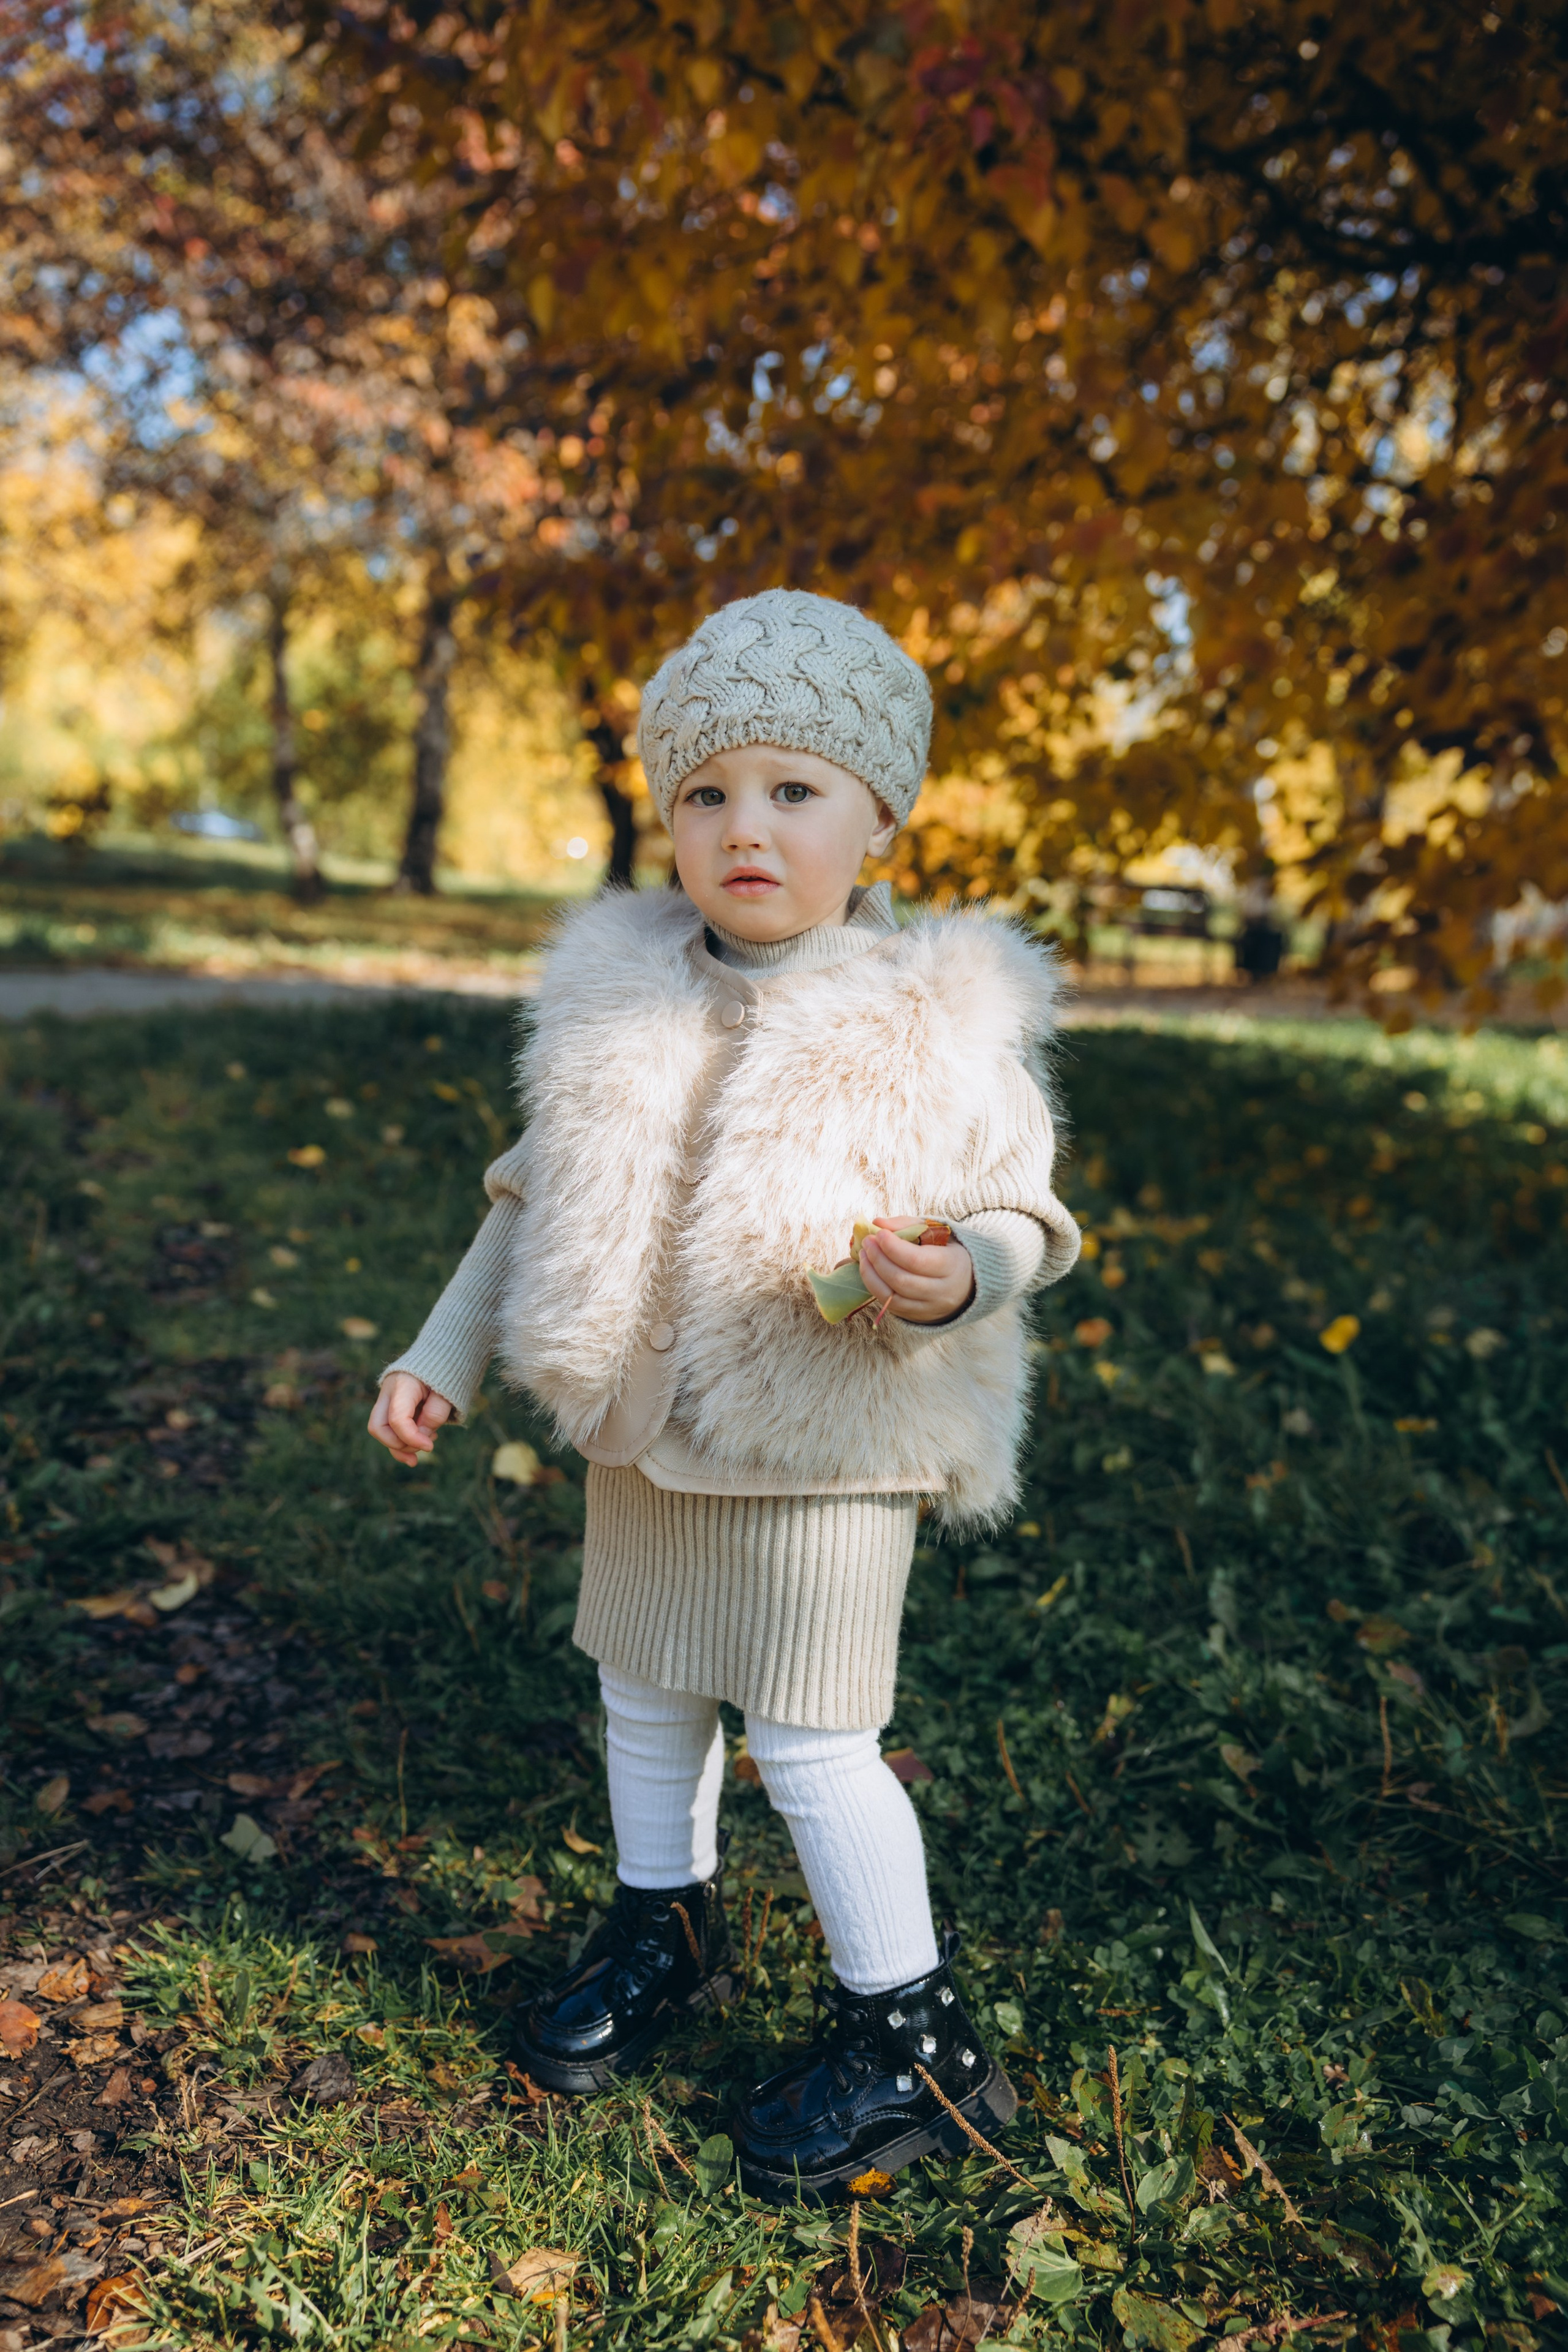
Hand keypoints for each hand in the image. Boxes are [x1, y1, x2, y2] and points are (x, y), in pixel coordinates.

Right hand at [368, 1373, 454, 1465]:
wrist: (439, 1356)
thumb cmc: (444, 1373)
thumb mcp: (448, 1391)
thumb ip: (435, 1414)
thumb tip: (421, 1436)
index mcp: (402, 1384)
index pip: (397, 1419)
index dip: (411, 1438)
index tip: (429, 1446)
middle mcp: (388, 1392)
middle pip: (377, 1427)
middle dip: (398, 1444)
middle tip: (425, 1447)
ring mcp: (387, 1400)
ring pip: (381, 1431)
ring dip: (401, 1446)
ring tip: (427, 1445)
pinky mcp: (391, 1407)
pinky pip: (389, 1430)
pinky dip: (403, 1441)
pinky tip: (422, 1444)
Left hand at [857, 1218, 974, 1325]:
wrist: (966, 1283)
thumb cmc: (946, 1251)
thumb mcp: (935, 1232)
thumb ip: (907, 1224)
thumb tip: (877, 1222)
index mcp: (952, 1265)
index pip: (917, 1260)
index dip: (893, 1247)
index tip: (878, 1233)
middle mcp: (942, 1291)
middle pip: (902, 1279)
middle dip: (878, 1259)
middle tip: (867, 1242)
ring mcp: (929, 1307)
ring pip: (892, 1296)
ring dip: (871, 1274)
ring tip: (863, 1254)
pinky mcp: (917, 1317)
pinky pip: (890, 1306)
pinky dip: (874, 1287)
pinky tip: (869, 1271)